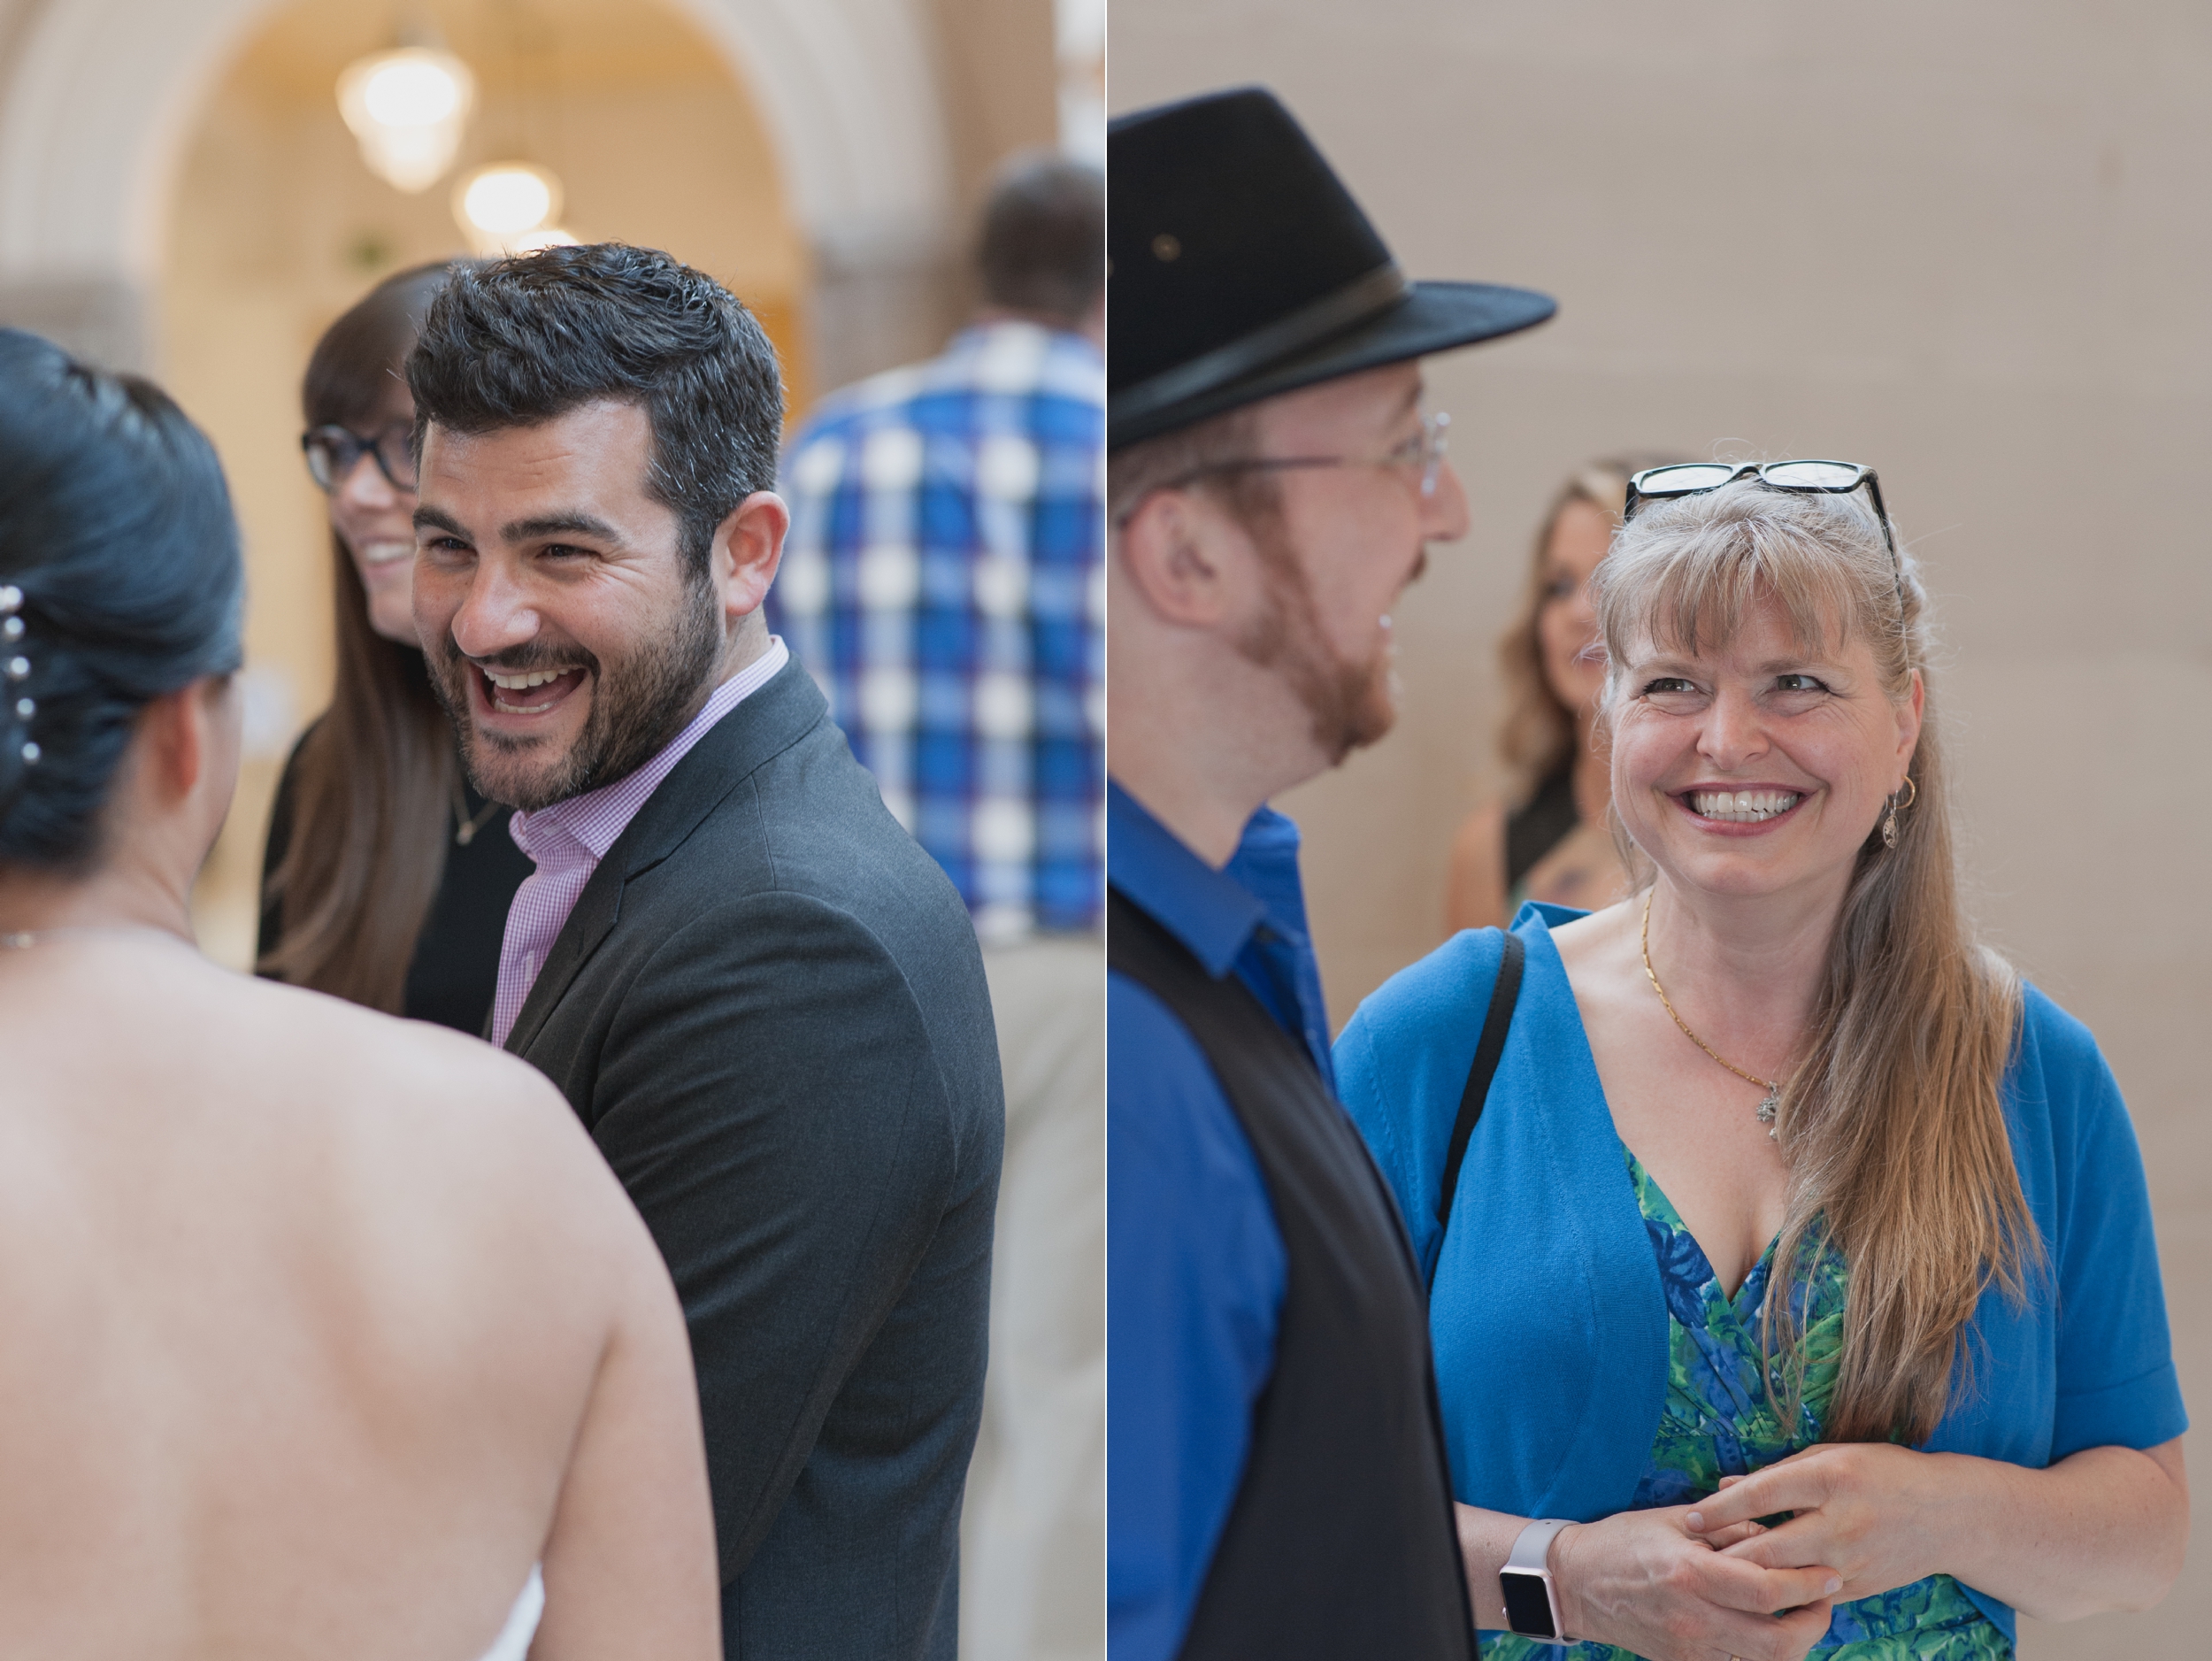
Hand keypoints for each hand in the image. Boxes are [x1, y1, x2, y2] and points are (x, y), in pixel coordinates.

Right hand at [1550, 1505, 1839, 1660]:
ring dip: (1794, 1642)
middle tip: (1824, 1601)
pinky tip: (1762, 1627)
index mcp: (1691, 1573)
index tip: (1829, 1573)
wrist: (1575, 1583)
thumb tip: (1775, 1537)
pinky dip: (1759, 1651)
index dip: (1808, 1585)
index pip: (1768, 1591)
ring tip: (1799, 1615)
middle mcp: (1694, 1617)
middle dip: (1815, 1625)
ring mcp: (1689, 1647)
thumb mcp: (1675, 1519)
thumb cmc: (1624, 1541)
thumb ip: (1729, 1527)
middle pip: (1779, 1643)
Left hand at [1687, 1443, 1947, 1602]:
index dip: (1720, 1509)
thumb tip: (1723, 1486)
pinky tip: (1755, 1589)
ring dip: (1748, 1579)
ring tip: (1714, 1575)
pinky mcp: (1861, 1587)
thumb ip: (1777, 1473)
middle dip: (1723, 1555)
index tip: (1688, 1518)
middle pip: (1767, 1546)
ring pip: (1786, 1579)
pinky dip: (1782, 1594)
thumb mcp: (1831, 1456)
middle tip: (1690, 1556)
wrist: (1949, 1515)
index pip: (1761, 1494)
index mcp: (1831, 1477)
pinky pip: (1810, 1596)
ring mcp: (1853, 1560)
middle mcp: (1842, 1521)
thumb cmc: (1883, 1473)